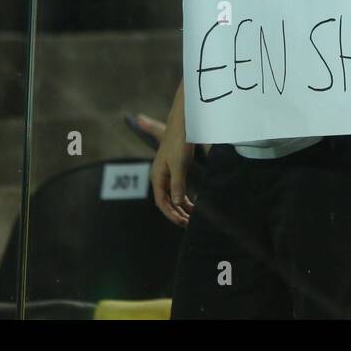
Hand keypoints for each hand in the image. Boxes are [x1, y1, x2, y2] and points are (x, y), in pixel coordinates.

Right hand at [151, 110, 195, 226]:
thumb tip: (176, 203)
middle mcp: (160, 177)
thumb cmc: (178, 143)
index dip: (171, 214)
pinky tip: (194, 204)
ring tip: (192, 217)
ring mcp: (168, 174)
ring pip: (173, 196)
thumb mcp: (179, 165)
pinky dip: (185, 198)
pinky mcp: (176, 171)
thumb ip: (177, 185)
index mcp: (157, 177)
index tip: (182, 222)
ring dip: (181, 207)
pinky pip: (178, 189)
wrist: (182, 125)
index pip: (162, 202)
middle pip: (166, 201)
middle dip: (177, 213)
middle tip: (189, 224)